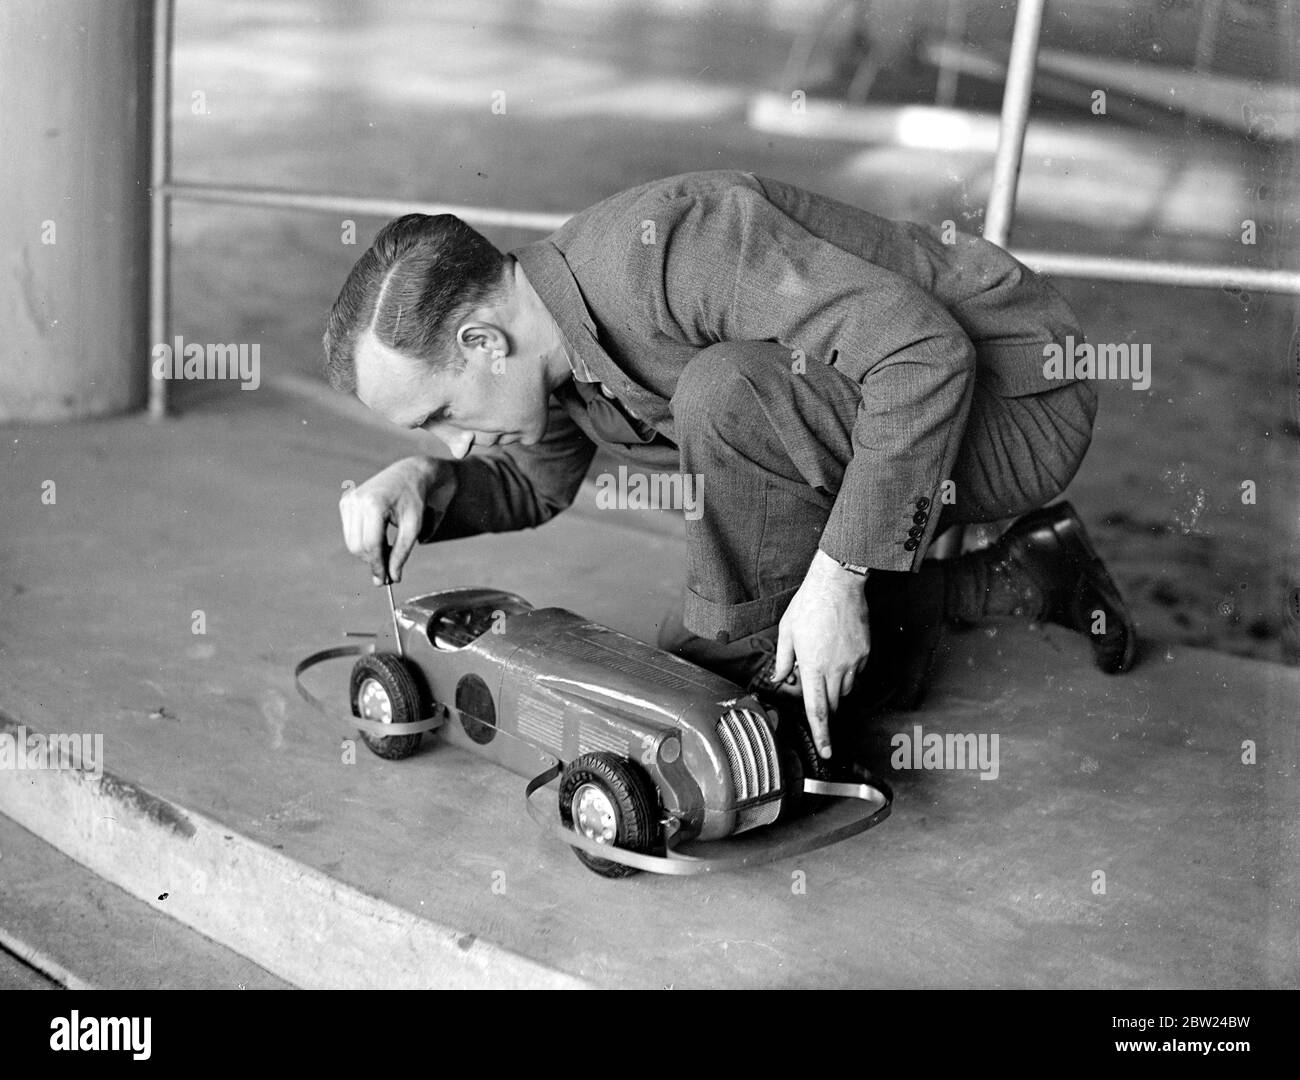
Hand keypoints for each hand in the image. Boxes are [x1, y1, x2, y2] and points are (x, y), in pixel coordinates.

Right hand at [339, 457, 453, 584]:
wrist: (409, 474)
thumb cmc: (415, 500)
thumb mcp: (414, 527)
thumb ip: (401, 553)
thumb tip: (392, 578)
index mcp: (373, 504)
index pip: (370, 544)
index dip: (377, 565)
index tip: (386, 580)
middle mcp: (356, 501)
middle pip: (357, 546)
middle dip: (372, 561)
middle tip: (388, 571)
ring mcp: (348, 501)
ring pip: (352, 542)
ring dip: (368, 553)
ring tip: (388, 550)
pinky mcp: (346, 503)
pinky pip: (350, 533)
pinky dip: (363, 542)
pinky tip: (380, 539)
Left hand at [771, 550, 870, 758]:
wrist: (838, 584)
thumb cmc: (809, 605)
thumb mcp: (787, 632)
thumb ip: (783, 660)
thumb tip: (780, 678)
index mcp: (813, 667)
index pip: (817, 710)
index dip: (822, 734)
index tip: (827, 751)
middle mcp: (836, 669)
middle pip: (831, 704)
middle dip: (822, 707)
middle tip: (811, 688)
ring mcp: (853, 662)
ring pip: (844, 690)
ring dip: (832, 688)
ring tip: (822, 663)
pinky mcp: (865, 653)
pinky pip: (856, 674)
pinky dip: (845, 673)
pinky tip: (836, 654)